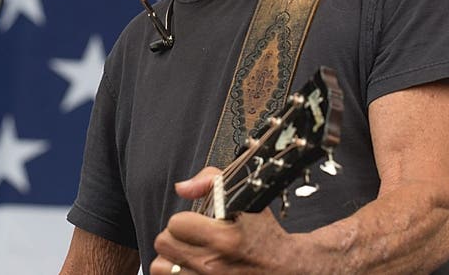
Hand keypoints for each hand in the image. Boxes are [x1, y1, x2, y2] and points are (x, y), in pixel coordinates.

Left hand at [148, 167, 297, 274]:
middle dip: (176, 237)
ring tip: (187, 255)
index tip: (196, 223)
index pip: (176, 224)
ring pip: (161, 269)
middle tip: (191, 238)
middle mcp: (214, 266)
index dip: (185, 220)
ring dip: (172, 260)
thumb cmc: (265, 235)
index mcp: (225, 239)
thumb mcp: (247, 199)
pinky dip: (179, 273)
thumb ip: (211, 182)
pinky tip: (192, 268)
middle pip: (163, 245)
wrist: (287, 268)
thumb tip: (182, 187)